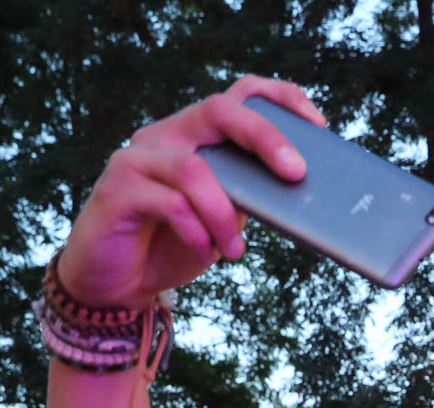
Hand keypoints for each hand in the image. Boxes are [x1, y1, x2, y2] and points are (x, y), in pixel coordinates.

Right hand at [54, 75, 325, 310]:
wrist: (116, 284)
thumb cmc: (172, 247)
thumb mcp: (224, 218)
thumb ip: (248, 195)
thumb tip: (300, 189)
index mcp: (193, 135)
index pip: (238, 96)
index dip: (280, 99)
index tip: (318, 124)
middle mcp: (164, 136)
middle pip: (219, 110)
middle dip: (265, 139)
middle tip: (296, 175)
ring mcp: (135, 158)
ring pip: (195, 169)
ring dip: (224, 214)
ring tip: (236, 249)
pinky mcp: (116, 189)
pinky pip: (170, 203)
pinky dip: (197, 232)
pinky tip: (207, 254)